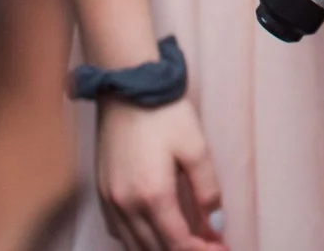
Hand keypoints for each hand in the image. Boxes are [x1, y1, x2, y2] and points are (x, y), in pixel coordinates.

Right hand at [95, 98, 224, 250]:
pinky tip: (156, 232)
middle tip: (210, 247)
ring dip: (162, 249)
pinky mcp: (102, 192)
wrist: (127, 87)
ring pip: (134, 245)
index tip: (221, 249)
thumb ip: (207, 191)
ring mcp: (110, 200)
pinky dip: (139, 240)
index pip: (178, 243)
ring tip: (188, 242)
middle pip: (155, 250)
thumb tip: (216, 225)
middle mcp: (125, 205)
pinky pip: (119, 231)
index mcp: (152, 195)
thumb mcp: (196, 148)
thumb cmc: (164, 114)